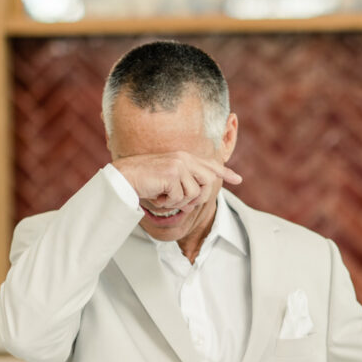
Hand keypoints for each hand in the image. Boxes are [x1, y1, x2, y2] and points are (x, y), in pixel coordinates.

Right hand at [112, 151, 241, 211]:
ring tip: (165, 197)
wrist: (124, 178)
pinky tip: (158, 196)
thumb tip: (194, 204)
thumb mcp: (168, 184)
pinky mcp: (172, 174)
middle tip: (182, 204)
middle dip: (199, 198)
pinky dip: (169, 203)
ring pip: (195, 192)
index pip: (210, 165)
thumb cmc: (144, 182)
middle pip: (209, 182)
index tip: (238, 179)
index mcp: (184, 158)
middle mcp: (184, 158)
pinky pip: (181, 197)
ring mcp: (179, 165)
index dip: (225, 172)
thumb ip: (184, 189)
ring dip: (181, 201)